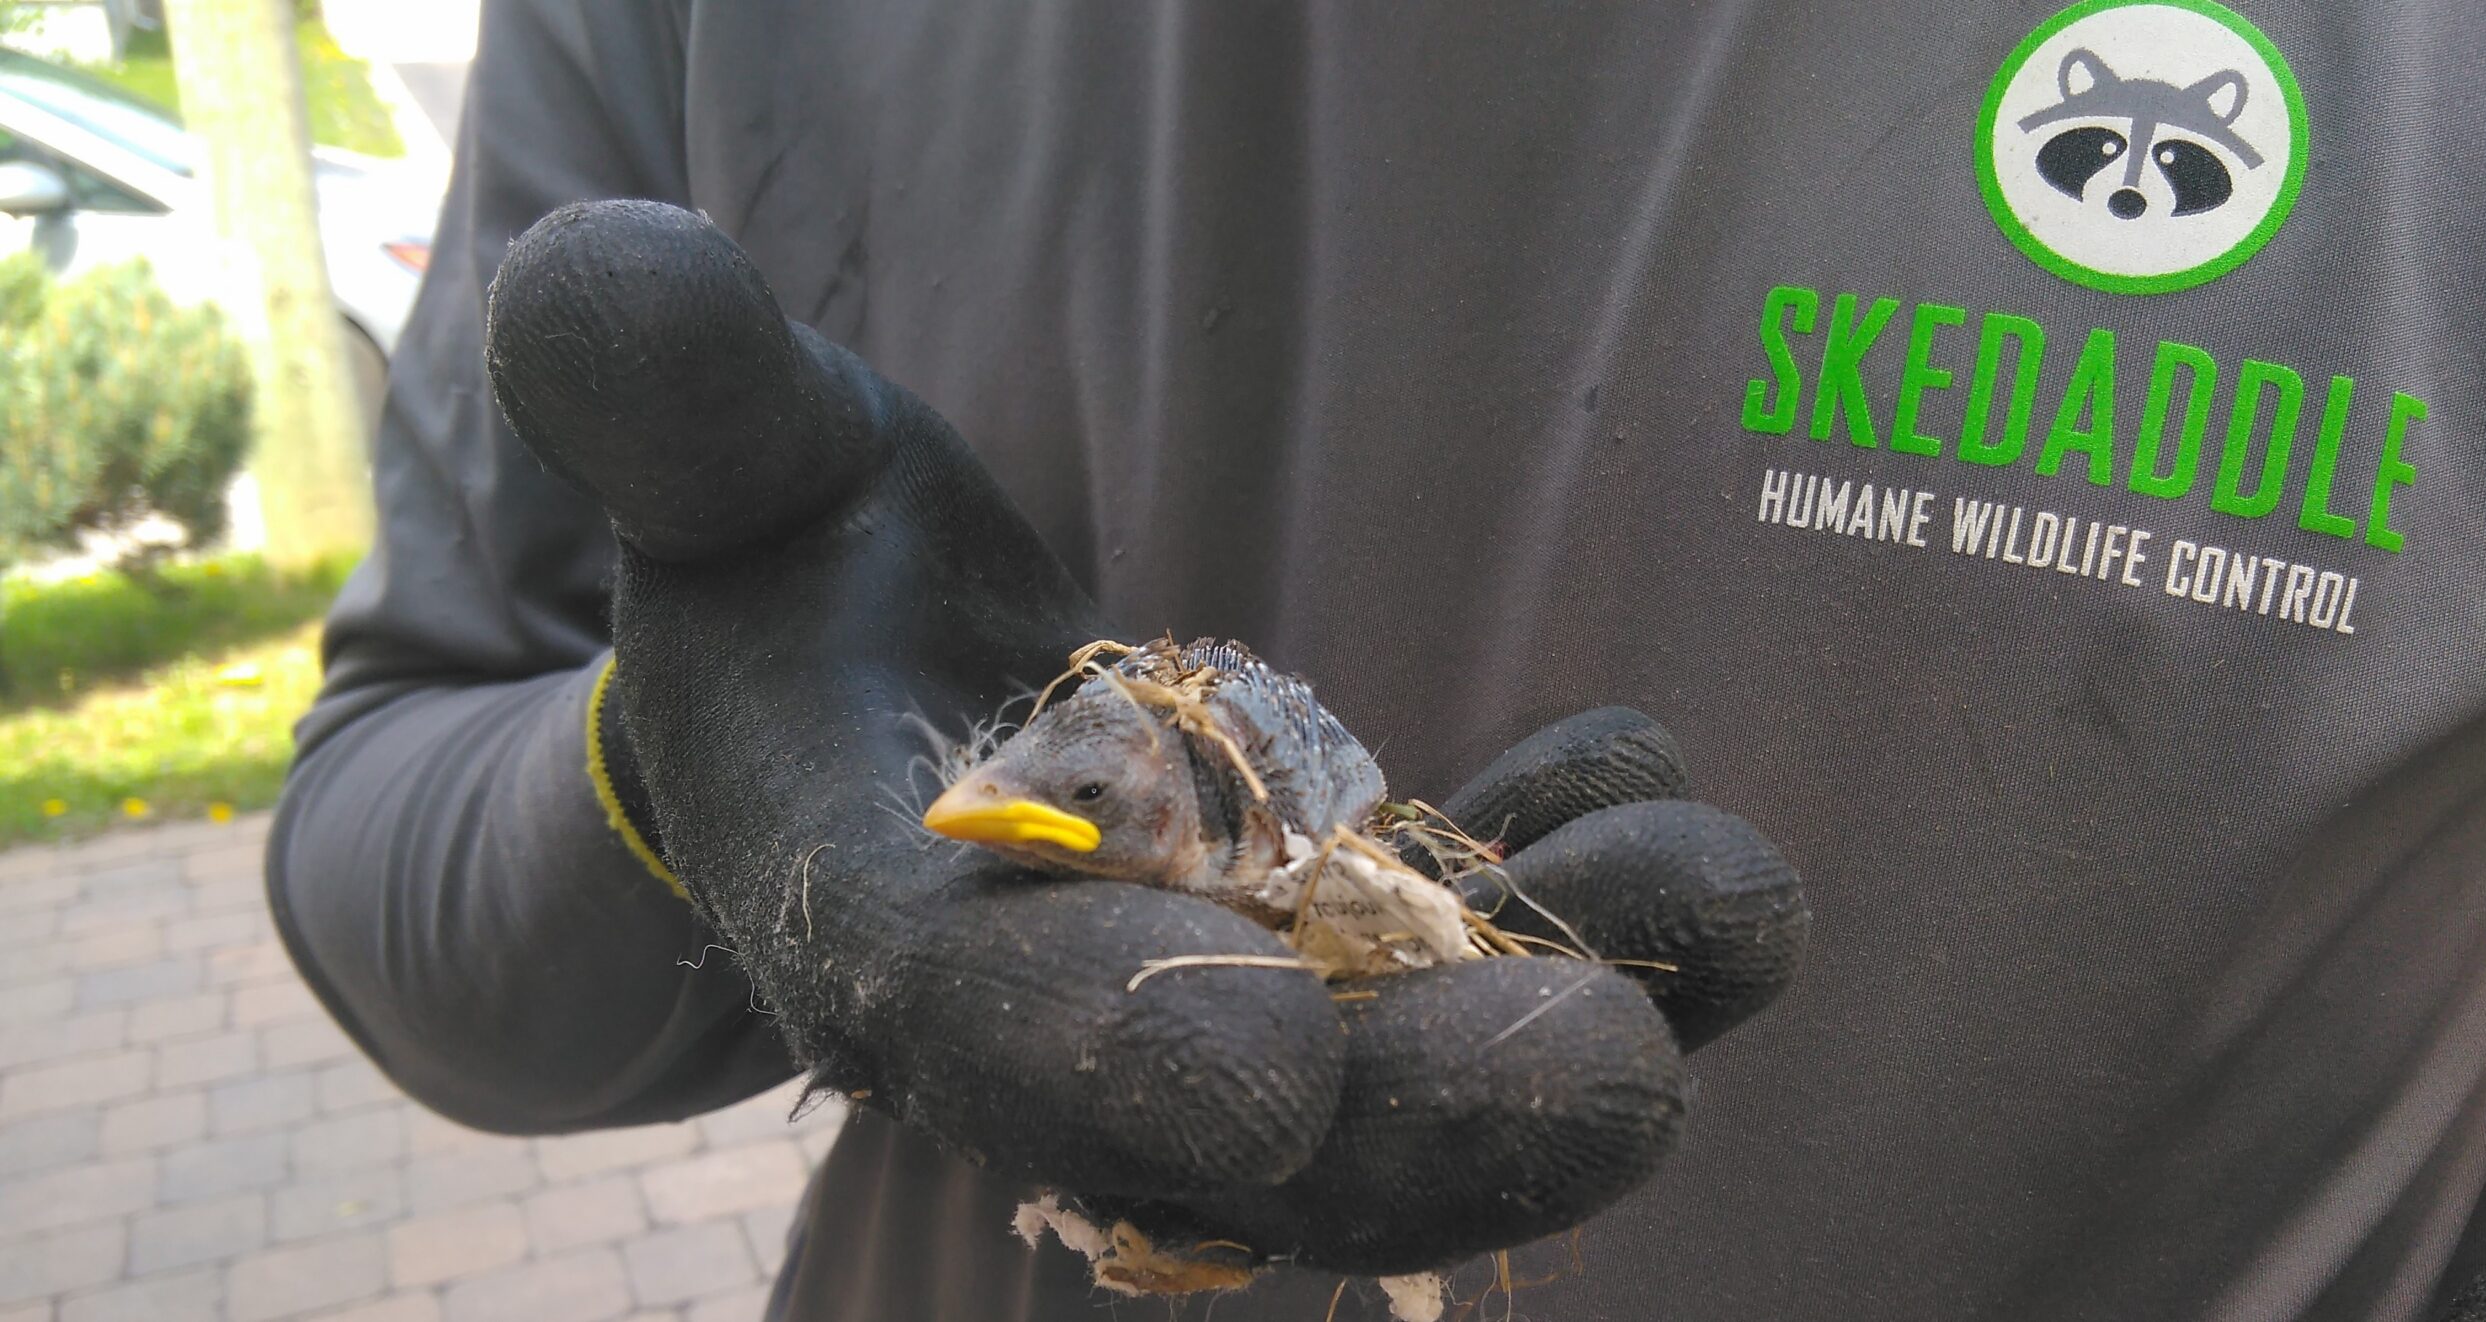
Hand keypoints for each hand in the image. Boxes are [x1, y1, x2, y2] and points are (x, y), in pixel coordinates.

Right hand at [484, 199, 1808, 1277]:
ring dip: (1568, 1005)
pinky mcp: (1328, 946)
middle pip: (1250, 1125)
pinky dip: (1566, 901)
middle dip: (1427, 1110)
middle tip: (1620, 1071)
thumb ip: (676, 397)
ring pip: (1403, 1073)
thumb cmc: (785, 563)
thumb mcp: (724, 466)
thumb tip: (595, 270)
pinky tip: (1653, 798)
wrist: (878, 677)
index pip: (981, 1026)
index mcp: (878, 927)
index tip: (1266, 1065)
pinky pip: (1460, 966)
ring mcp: (1221, 998)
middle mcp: (1064, 1018)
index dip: (1109, 1053)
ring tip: (1733, 902)